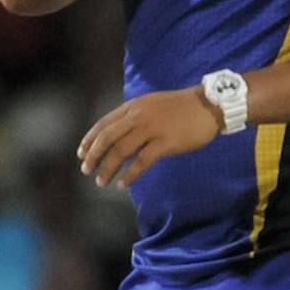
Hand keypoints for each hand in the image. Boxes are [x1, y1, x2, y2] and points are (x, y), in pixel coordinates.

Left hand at [77, 86, 221, 188]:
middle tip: (86, 170)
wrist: (208, 105)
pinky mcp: (166, 142)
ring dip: (108, 168)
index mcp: (134, 106)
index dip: (89, 140)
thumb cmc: (181, 107)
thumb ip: (135, 117)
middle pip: (108, 138)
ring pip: (121, 151)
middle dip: (93, 156)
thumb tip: (119, 135)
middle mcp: (139, 116)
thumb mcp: (152, 105)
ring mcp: (152, 129)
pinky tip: (124, 184)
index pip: (104, 123)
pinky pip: (142, 161)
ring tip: (101, 181)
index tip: (81, 153)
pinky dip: (130, 175)